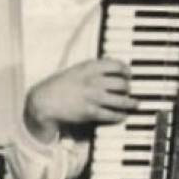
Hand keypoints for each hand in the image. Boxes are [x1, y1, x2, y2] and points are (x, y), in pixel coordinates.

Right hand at [23, 58, 137, 139]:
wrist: (43, 100)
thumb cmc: (61, 84)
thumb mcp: (77, 69)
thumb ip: (95, 67)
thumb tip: (114, 63)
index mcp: (89, 68)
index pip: (117, 65)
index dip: (126, 70)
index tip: (128, 74)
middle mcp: (93, 81)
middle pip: (122, 84)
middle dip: (128, 88)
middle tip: (129, 90)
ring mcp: (92, 97)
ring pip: (121, 100)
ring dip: (131, 103)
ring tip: (135, 104)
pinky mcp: (90, 112)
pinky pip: (111, 114)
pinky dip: (120, 115)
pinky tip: (122, 115)